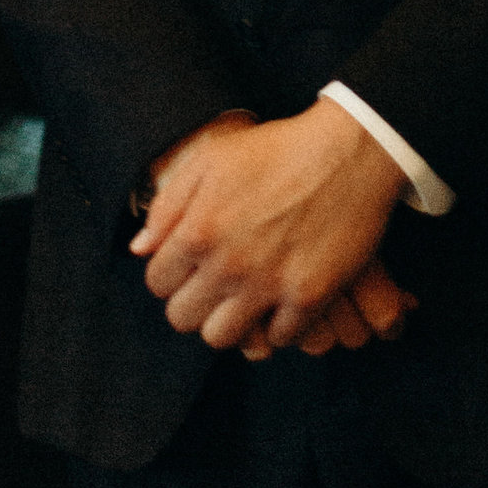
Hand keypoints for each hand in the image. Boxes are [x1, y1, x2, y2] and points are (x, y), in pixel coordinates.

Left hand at [131, 99, 408, 352]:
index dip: (170, 275)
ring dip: (230, 322)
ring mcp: (268, 285)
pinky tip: (282, 301)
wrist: (347, 151)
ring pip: (224, 338)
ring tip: (244, 301)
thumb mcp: (210, 159)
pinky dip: (277, 325)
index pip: (157, 282)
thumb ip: (168, 205)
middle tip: (215, 287)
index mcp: (198, 231)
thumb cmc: (276, 149)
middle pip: (184, 319)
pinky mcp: (309, 297)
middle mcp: (227, 265)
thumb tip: (140, 248)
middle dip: (194, 304)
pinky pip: (278, 338)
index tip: (190, 267)